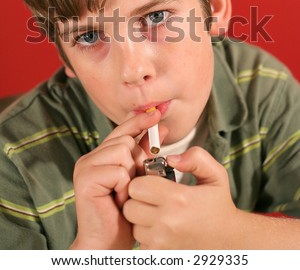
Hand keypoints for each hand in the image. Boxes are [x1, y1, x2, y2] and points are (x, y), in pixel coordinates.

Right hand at [70, 109, 163, 249]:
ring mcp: (85, 166)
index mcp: (101, 156)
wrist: (108, 243)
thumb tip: (160, 127)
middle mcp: (90, 157)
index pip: (122, 131)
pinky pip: (118, 170)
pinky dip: (124, 186)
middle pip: (125, 140)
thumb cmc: (125, 214)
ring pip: (122, 152)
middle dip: (137, 162)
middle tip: (132, 185)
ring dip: (131, 175)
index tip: (157, 112)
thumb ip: (145, 153)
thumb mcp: (139, 178)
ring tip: (124, 194)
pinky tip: (118, 200)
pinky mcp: (85, 178)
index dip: (139, 121)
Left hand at [123, 146, 238, 248]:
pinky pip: (140, 241)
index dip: (143, 181)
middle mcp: (167, 223)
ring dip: (140, 218)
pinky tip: (161, 227)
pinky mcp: (159, 255)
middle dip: (138, 199)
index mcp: (178, 199)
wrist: (230, 241)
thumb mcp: (216, 175)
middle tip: (152, 197)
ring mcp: (161, 243)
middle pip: (129, 206)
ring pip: (133, 225)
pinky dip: (146, 234)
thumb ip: (196, 158)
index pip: (137, 186)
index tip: (154, 182)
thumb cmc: (219, 206)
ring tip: (158, 212)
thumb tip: (171, 159)